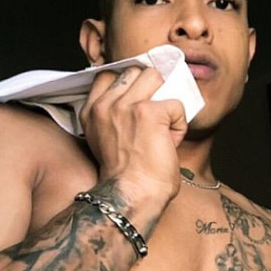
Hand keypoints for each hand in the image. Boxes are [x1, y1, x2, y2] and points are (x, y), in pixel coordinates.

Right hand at [80, 66, 186, 202]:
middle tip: (154, 118)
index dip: (129, 85)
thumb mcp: (106, 140)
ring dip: (164, 100)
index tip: (138, 104)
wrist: (131, 198)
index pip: (109, 75)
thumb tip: (142, 100)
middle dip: (149, 89)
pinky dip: (180, 125)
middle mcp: (104, 106)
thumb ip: (114, 117)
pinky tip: (170, 144)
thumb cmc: (125, 180)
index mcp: (90, 113)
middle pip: (134, 71)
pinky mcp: (150, 112)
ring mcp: (126, 106)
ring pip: (155, 77)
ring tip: (163, 128)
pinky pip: (176, 105)